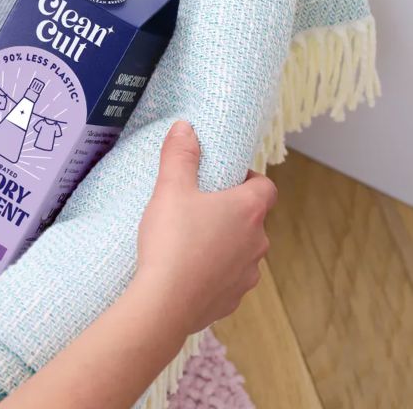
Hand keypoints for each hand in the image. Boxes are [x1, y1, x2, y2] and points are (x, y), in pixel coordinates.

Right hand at [133, 120, 275, 333]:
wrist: (164, 303)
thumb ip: (180, 156)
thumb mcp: (170, 189)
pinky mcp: (232, 300)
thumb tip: (186, 127)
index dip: (249, 179)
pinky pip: (228, 280)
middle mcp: (257, 242)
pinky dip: (213, 274)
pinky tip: (187, 272)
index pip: (266, 187)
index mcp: (248, 210)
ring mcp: (247, 274)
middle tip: (197, 209)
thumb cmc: (172, 242)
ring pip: (241, 252)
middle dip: (230, 213)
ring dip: (224, 245)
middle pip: (252, 220)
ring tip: (189, 243)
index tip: (226, 179)